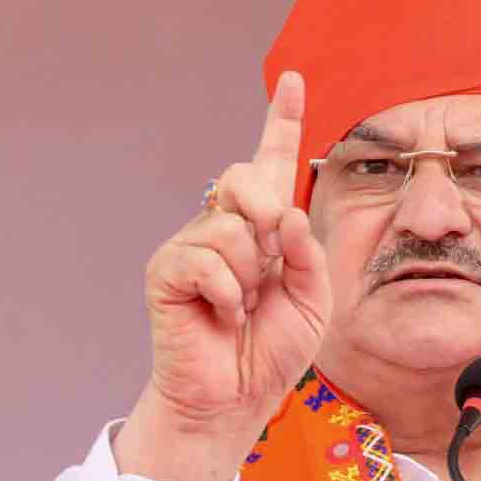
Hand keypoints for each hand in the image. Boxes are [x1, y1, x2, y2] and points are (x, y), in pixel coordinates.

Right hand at [114, 72, 331, 480]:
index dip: (281, 120)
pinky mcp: (167, 270)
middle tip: (270, 265)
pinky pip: (207, 259)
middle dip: (266, 211)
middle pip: (244, 176)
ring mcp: (191, 245)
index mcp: (264, 228)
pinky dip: (228, 293)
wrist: (234, 400)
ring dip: (251, 274)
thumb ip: (308, 254)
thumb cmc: (271, 351)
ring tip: (243, 307)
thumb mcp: (313, 301)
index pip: (271, 162)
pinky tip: (224, 317)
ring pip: (232, 227)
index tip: (292, 79)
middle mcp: (224, 226)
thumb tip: (283, 212)